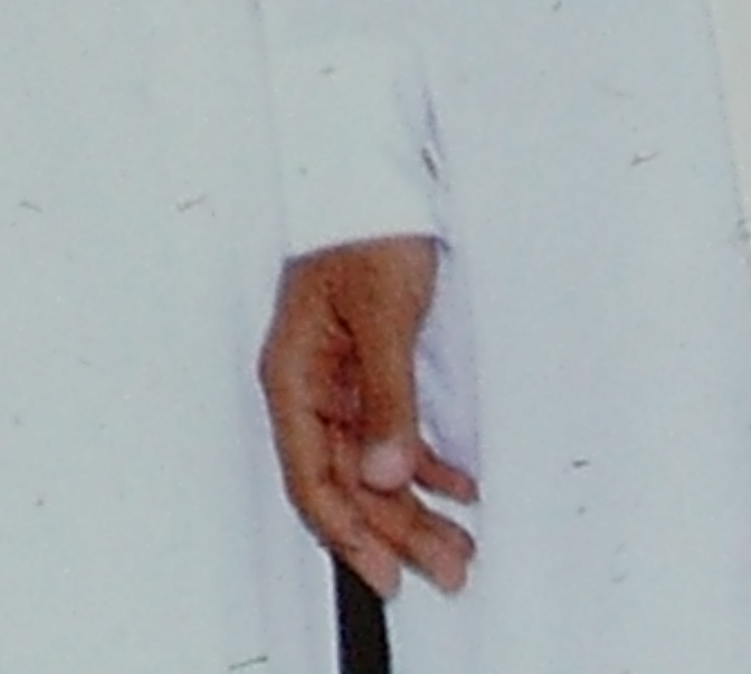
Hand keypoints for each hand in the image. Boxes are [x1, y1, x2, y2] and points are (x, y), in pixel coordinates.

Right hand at [265, 235, 477, 599]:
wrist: (375, 179)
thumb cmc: (364, 228)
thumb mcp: (382, 316)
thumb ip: (385, 398)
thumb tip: (384, 472)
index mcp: (294, 373)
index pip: (311, 475)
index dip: (347, 532)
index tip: (384, 571)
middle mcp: (311, 384)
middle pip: (346, 480)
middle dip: (393, 532)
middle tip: (444, 566)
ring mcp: (339, 380)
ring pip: (371, 465)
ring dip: (412, 508)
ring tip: (456, 542)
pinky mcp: (368, 370)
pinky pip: (390, 436)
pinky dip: (424, 467)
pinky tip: (455, 487)